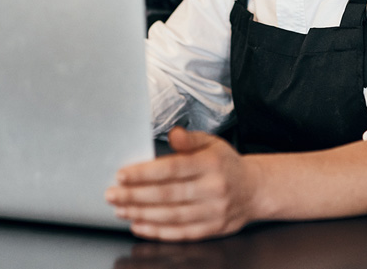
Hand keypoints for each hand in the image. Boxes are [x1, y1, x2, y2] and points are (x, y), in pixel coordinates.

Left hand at [106, 127, 260, 241]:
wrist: (254, 189)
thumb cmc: (226, 164)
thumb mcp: (212, 143)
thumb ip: (190, 139)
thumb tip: (173, 134)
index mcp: (210, 164)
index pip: (172, 169)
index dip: (144, 174)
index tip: (122, 175)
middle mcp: (213, 188)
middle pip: (168, 195)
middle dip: (135, 196)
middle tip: (112, 194)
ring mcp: (214, 211)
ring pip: (172, 215)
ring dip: (142, 214)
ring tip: (121, 210)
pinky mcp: (213, 229)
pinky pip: (181, 233)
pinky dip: (158, 231)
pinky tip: (140, 226)